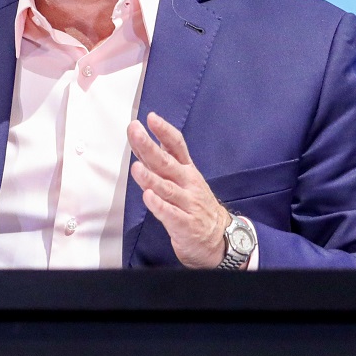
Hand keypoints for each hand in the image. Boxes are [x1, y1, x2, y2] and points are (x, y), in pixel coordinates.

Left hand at [129, 113, 233, 269]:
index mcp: (187, 170)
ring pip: (167, 189)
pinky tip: (148, 197)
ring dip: (150, 178)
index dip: (164, 131)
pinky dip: (159, 206)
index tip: (151, 117)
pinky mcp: (185, 224)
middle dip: (149, 146)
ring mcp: (187, 203)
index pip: (176, 146)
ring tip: (136, 167)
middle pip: (167, 163)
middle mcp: (187, 183)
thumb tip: (145, 138)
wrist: (219, 237)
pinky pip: (170, 214)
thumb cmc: (194, 204)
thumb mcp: (184, 178)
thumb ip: (164, 160)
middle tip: (135, 131)